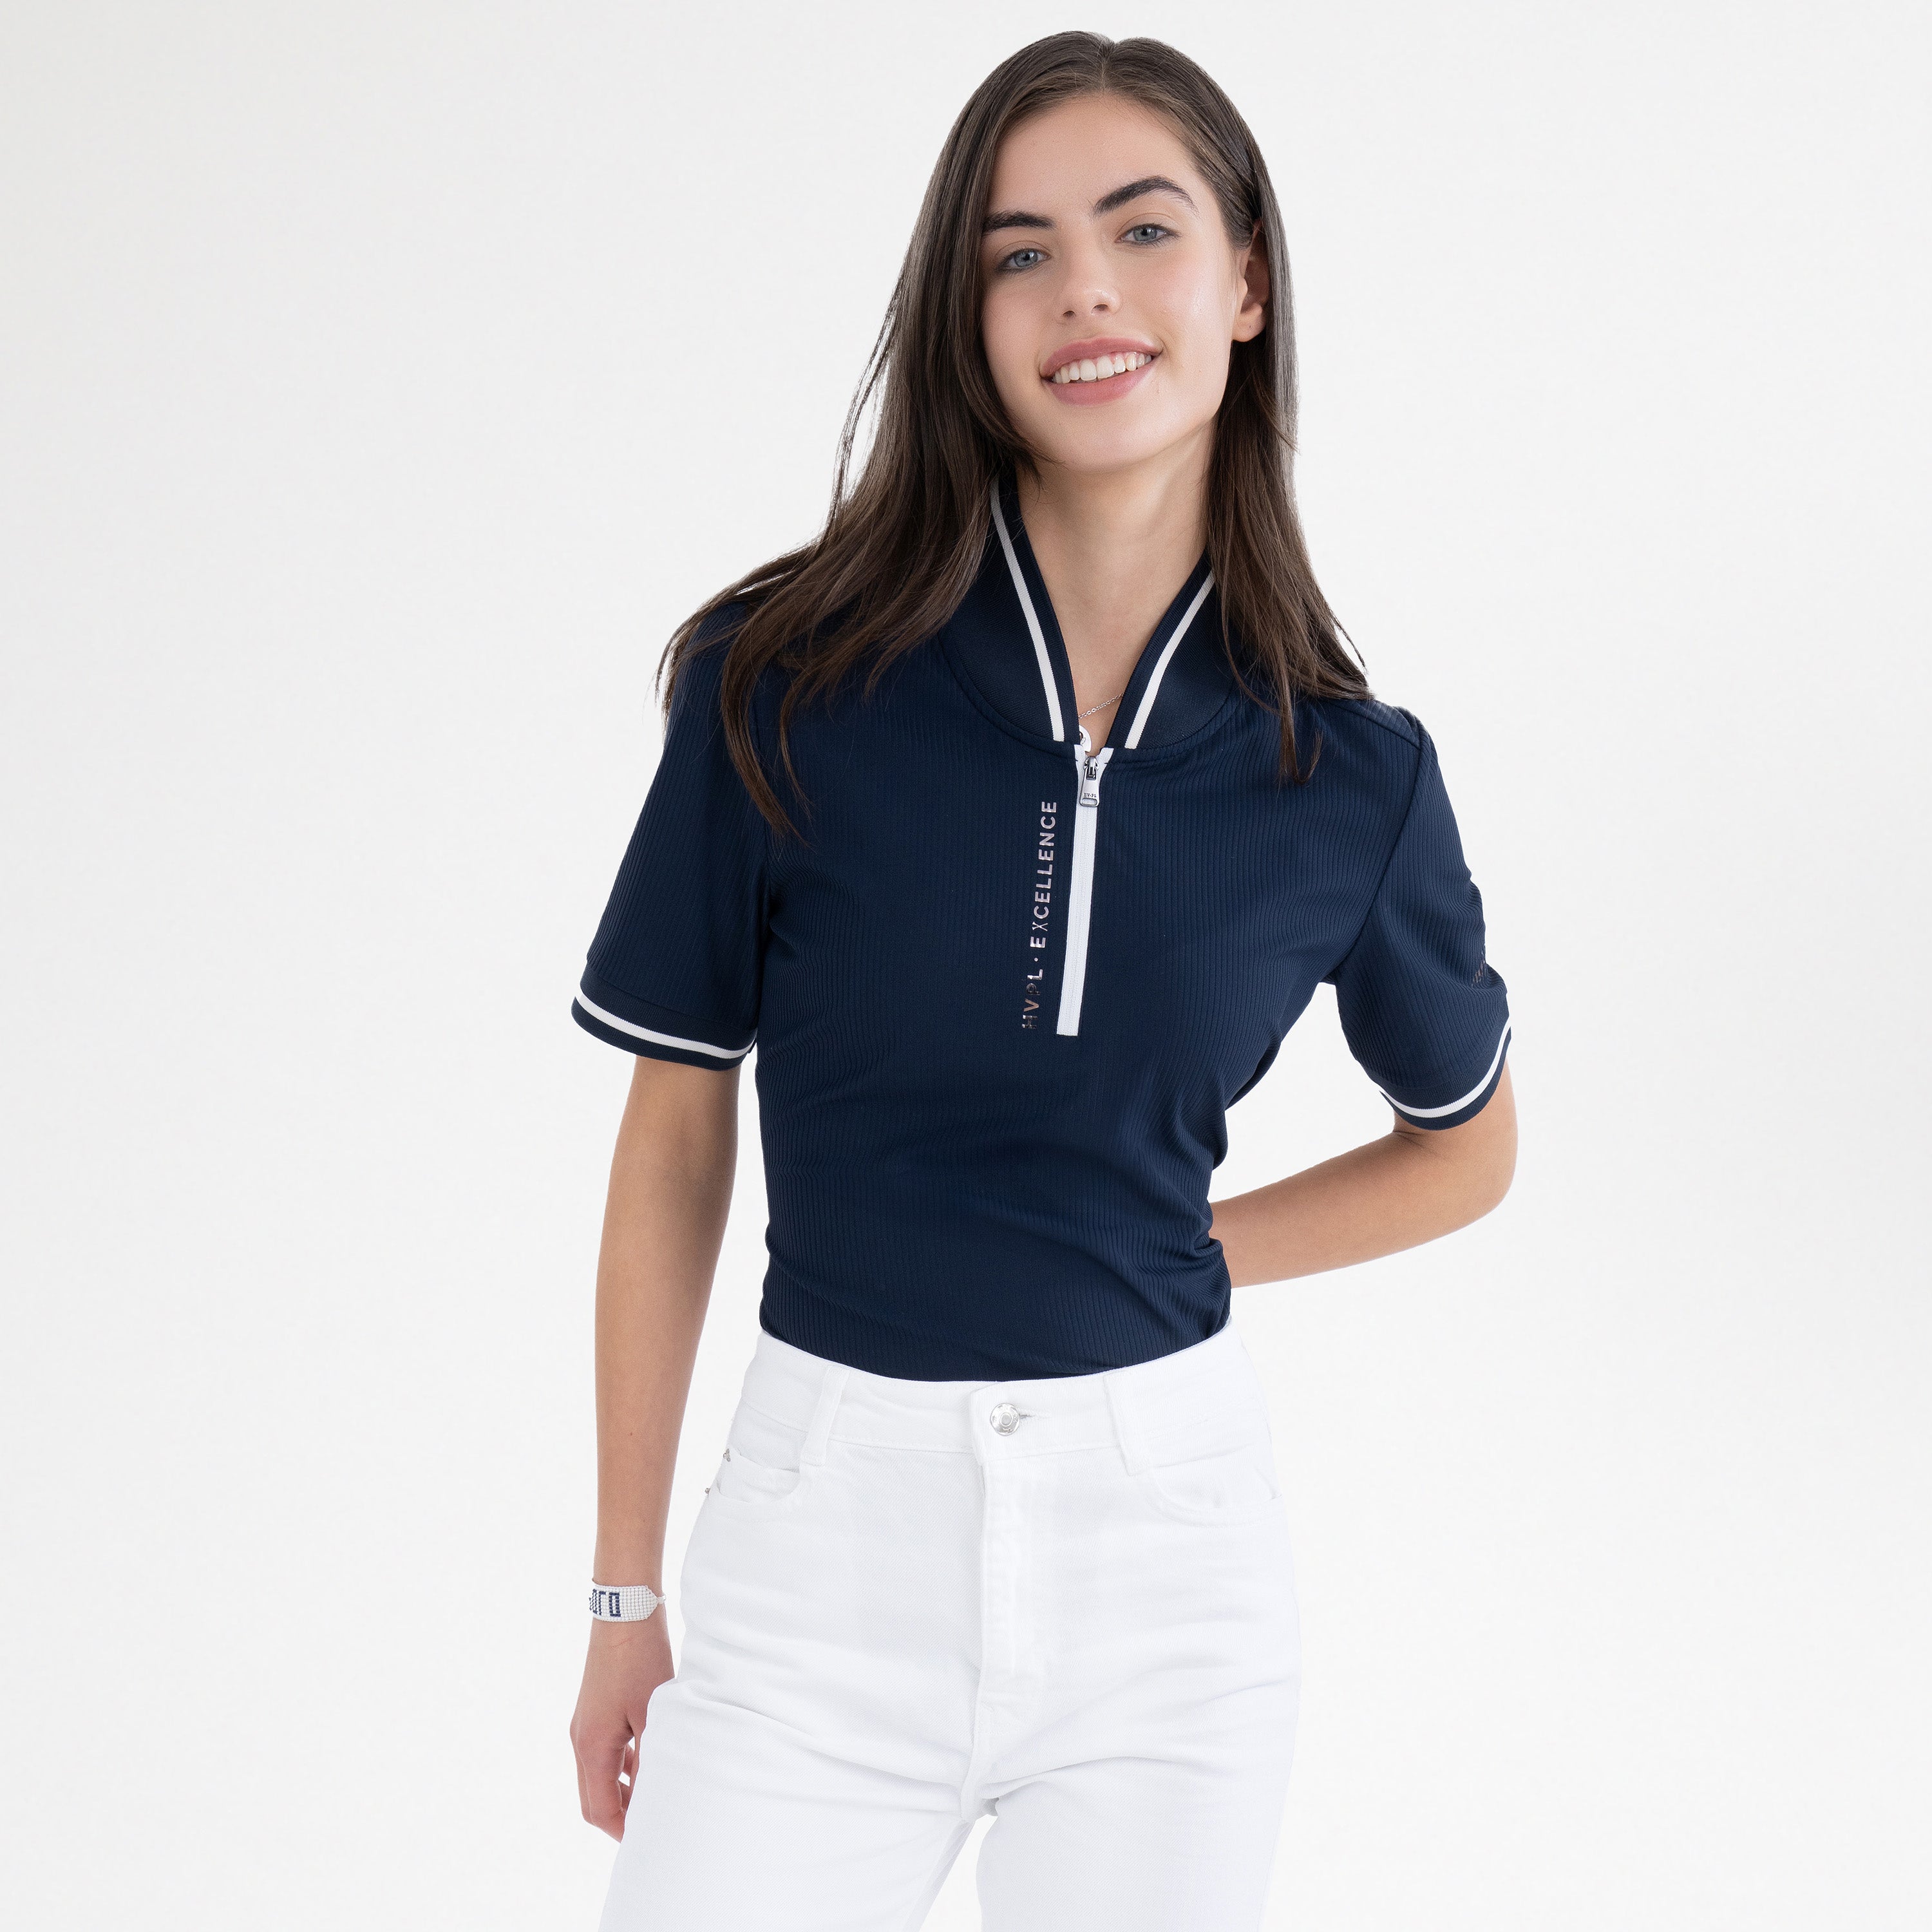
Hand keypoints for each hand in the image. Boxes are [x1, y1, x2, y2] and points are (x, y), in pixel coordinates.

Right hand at [570, 1614, 674, 1838]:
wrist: (624, 1610)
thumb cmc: (641, 1660)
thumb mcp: (653, 1715)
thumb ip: (651, 1761)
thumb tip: (654, 1800)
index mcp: (591, 1747)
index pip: (599, 1810)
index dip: (624, 1831)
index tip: (649, 1841)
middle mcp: (580, 1740)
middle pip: (593, 1798)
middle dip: (620, 1816)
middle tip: (652, 1825)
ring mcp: (585, 1723)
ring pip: (598, 1775)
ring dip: (622, 1790)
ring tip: (655, 1795)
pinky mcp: (594, 1709)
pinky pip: (604, 1752)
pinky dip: (622, 1765)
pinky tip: (649, 1760)